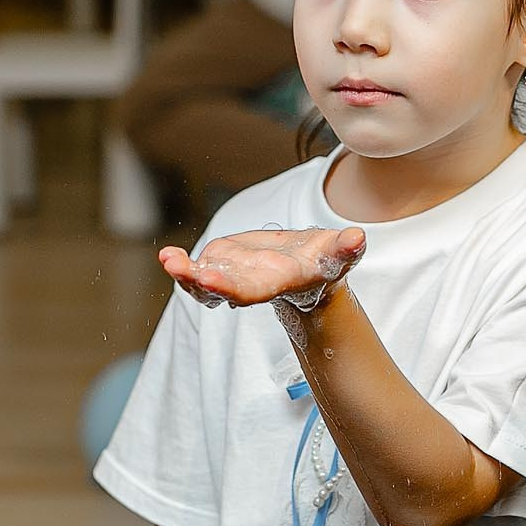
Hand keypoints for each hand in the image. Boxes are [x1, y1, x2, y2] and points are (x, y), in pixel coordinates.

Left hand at [159, 227, 366, 311]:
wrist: (309, 268)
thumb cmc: (326, 261)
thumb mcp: (338, 253)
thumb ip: (346, 248)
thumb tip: (358, 237)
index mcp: (276, 283)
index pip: (250, 288)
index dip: (230, 285)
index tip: (210, 279)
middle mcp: (250, 284)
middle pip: (220, 287)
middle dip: (198, 280)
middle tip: (175, 266)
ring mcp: (233, 275)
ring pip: (203, 280)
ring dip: (184, 272)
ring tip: (167, 258)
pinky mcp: (223, 264)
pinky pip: (198, 268)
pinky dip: (182, 264)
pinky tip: (168, 255)